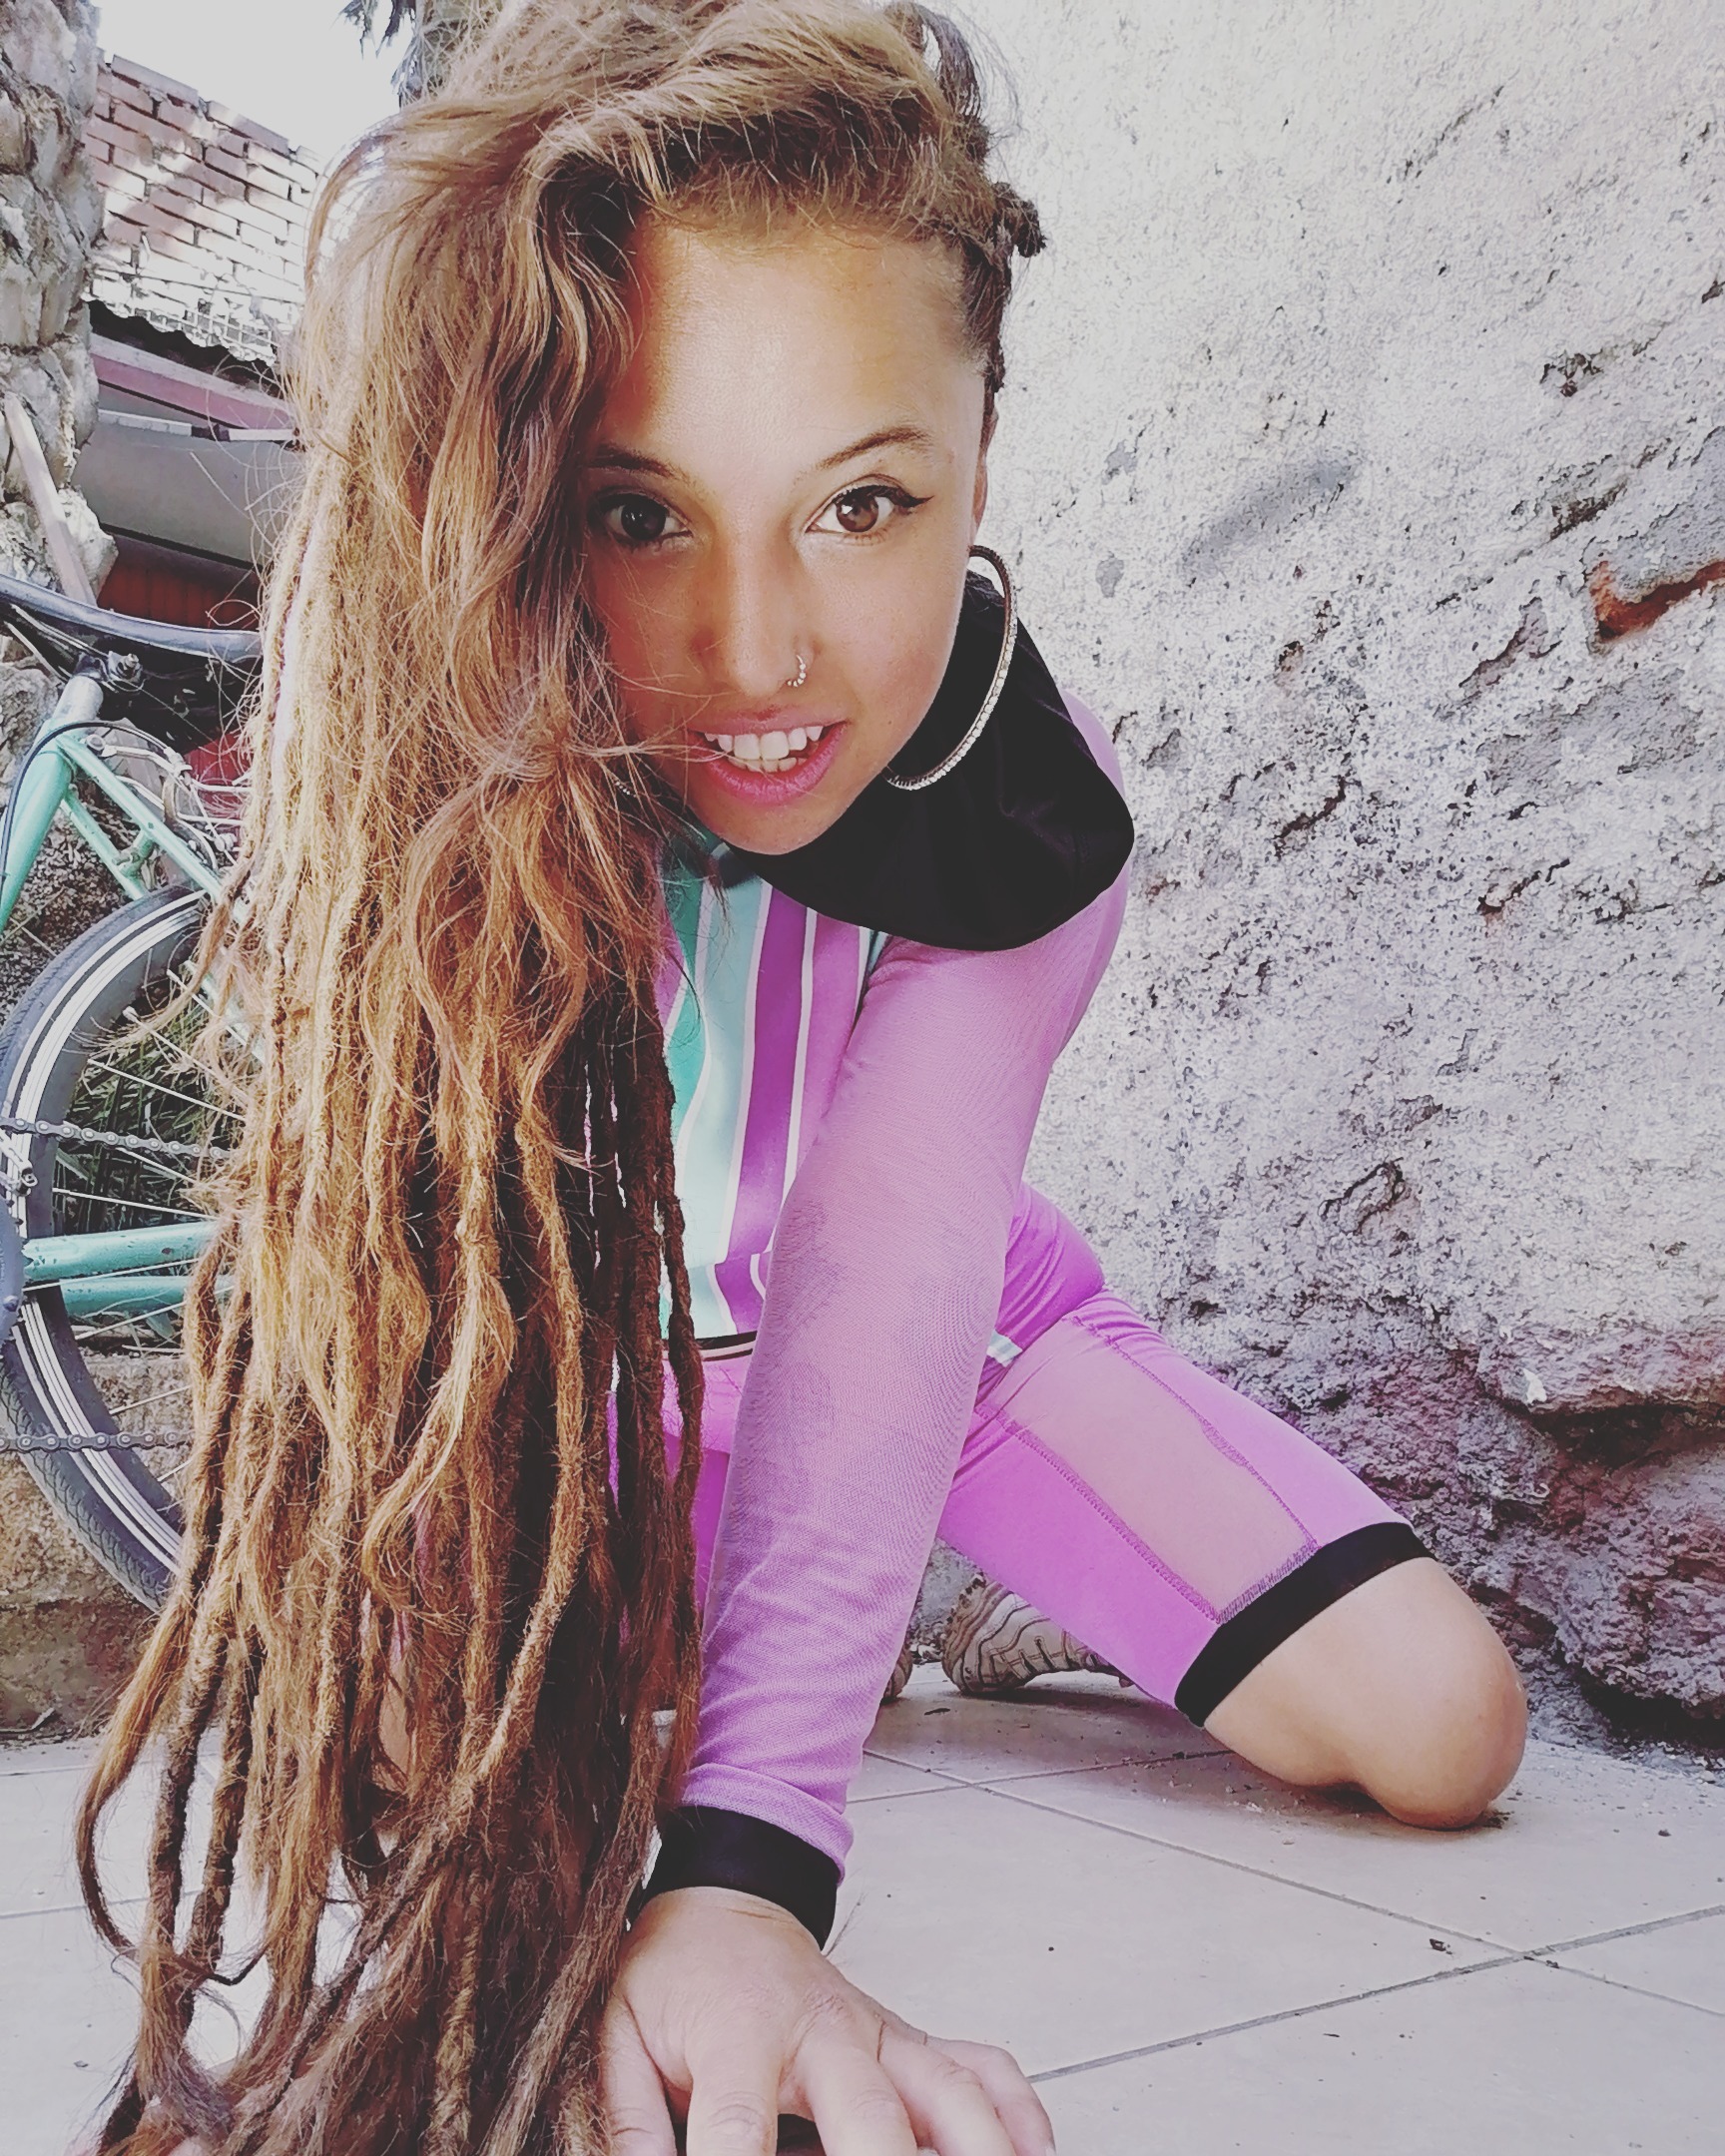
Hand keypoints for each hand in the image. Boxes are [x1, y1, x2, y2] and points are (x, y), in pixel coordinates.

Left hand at [600, 1886, 1053, 2155]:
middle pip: (870, 2116)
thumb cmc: (672, 1973)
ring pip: (950, 2092)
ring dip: (980, 2147)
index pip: (735, 2128)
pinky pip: (984, 2067)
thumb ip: (628, 2121)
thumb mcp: (618, 2035)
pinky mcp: (908, 2038)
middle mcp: (824, 2031)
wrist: (724, 1897)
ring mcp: (878, 2032)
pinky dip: (1019, 2113)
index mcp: (739, 2033)